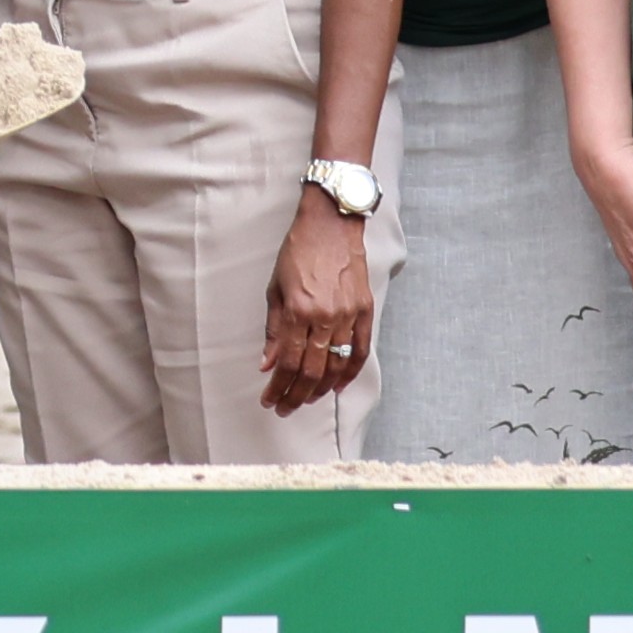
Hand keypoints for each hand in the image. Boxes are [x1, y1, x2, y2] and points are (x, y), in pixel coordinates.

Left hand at [263, 194, 380, 414]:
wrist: (331, 225)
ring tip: (306, 400)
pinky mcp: (365, 311)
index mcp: (297, 311)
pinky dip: (349, 373)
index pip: (287, 362)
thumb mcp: (275, 289)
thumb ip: (273, 330)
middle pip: (311, 371)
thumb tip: (268, 364)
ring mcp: (348, 315)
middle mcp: (324, 317)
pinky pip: (360, 351)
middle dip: (295, 395)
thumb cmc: (298, 252)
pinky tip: (337, 387)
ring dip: (320, 389)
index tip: (269, 400)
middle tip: (284, 408)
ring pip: (336, 366)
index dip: (278, 387)